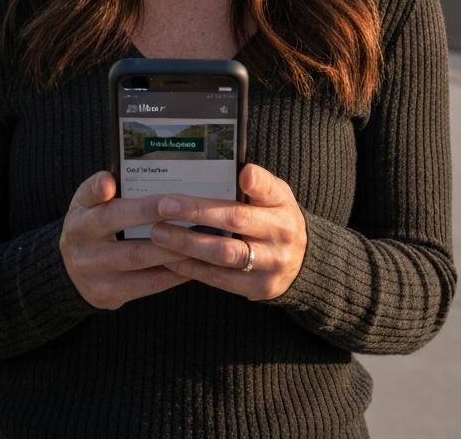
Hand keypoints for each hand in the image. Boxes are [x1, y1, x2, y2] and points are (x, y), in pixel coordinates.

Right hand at [59, 171, 192, 309]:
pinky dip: (171, 273)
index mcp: (78, 216)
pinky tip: (191, 263)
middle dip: (153, 215)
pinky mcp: (106, 294)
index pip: (89, 197)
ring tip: (197, 236)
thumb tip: (109, 181)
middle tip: (184, 207)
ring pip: (137, 257)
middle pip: (116, 224)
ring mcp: (91, 272)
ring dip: (170, 247)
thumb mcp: (87, 205)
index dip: (100, 189)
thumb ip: (98, 189)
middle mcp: (79, 243)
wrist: (71, 272)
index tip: (116, 184)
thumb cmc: (91, 226)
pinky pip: (145, 284)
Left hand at [148, 163, 307, 300]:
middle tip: (163, 207)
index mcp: (283, 209)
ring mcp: (271, 266)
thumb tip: (245, 172)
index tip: (242, 174)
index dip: (256, 183)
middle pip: (235, 222)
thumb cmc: (277, 219)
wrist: (301, 263)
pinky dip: (192, 268)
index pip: (268, 192)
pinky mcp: (259, 289)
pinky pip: (220, 279)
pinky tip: (170, 259)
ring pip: (224, 255)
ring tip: (159, 234)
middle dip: (196, 213)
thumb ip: (261, 184)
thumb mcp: (277, 197)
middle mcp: (281, 237)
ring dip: (187, 245)